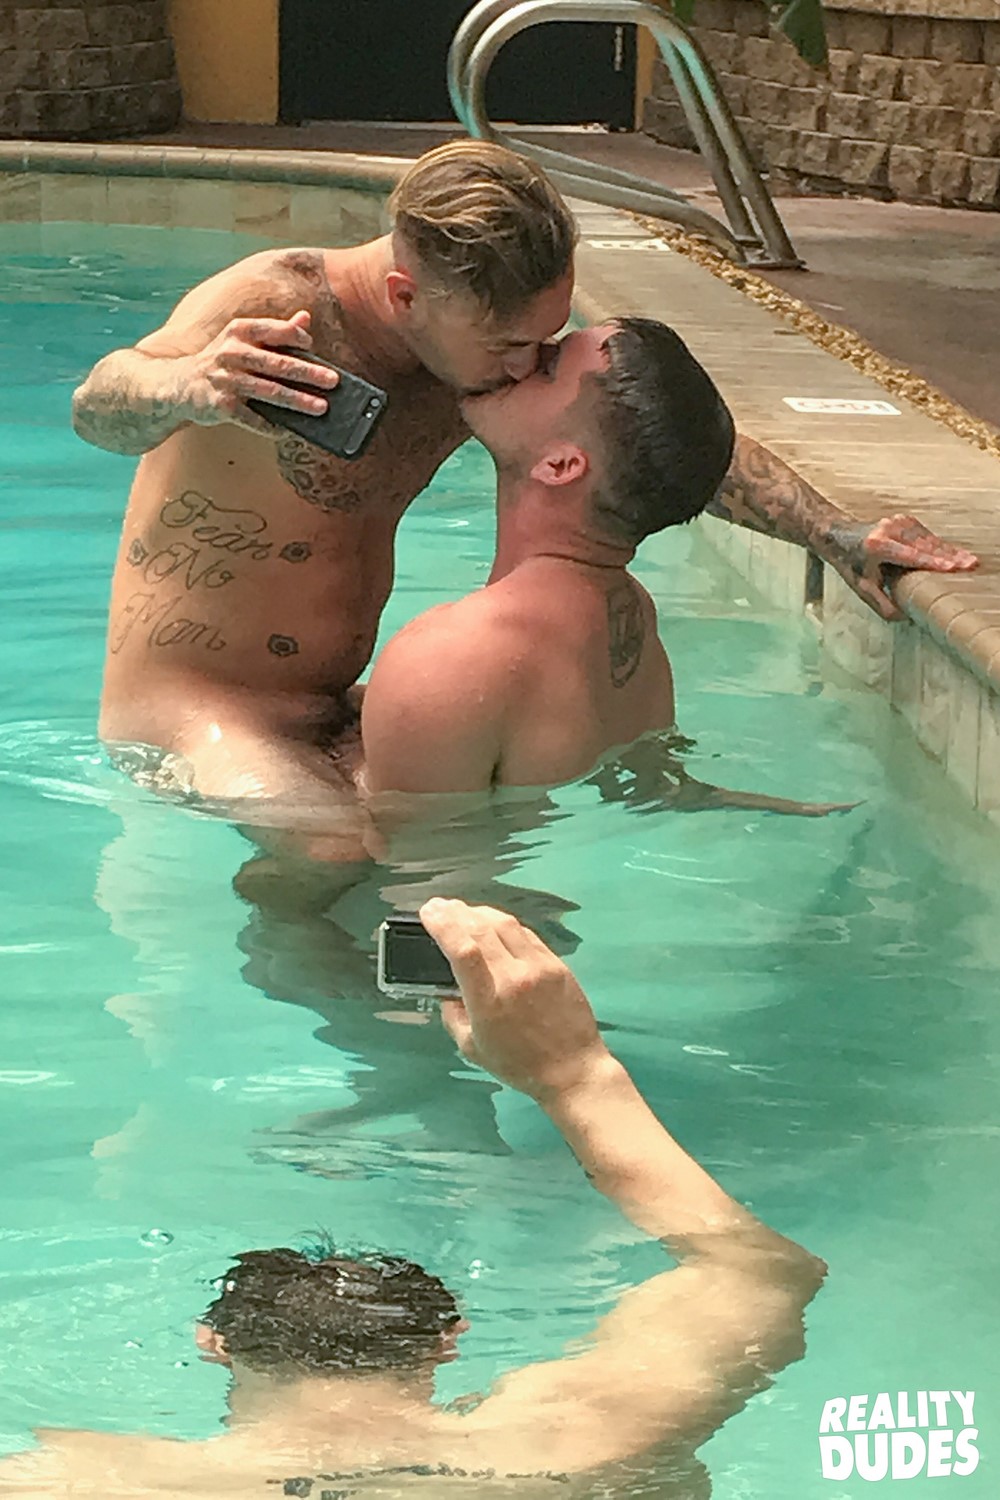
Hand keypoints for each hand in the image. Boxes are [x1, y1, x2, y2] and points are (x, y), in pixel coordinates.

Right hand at [179, 310, 339, 433]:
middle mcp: (232, 352)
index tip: (313, 346)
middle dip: (309, 373)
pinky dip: (273, 426)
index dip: (297, 338)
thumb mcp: (242, 339)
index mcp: (239, 330)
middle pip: (278, 364)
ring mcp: (226, 380)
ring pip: (270, 392)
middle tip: (333, 381)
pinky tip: (290, 430)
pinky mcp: (222, 405)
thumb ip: (275, 330)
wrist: (180, 385)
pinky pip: (254, 419)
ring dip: (299, 402)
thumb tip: (306, 318)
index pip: (275, 330)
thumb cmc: (221, 361)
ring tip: (321, 407)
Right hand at [420, 898, 608, 1099]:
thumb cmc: (518, 1064)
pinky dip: (503, 923)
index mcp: (490, 1002)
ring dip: (478, 912)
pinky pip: (525, 933)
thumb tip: (446, 986)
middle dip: (454, 912)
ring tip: (462, 911)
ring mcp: (539, 966)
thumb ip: (453, 1013)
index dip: (443, 925)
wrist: (572, 1069)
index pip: (464, 951)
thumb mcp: (471, 1047)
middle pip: (481, 929)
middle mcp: (515, 977)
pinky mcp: (556, 963)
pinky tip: (492, 923)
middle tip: (438, 906)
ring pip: (504, 924)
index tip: (428, 912)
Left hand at [832, 514, 978, 619]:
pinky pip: (927, 536)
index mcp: (876, 545)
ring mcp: (898, 522)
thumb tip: (906, 617)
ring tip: (969, 562)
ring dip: (950, 551)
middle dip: (949, 556)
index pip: (909, 555)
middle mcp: (888, 529)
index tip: (951, 568)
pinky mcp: (905, 521)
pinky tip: (956, 555)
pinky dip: (941, 547)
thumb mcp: (861, 589)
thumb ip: (882, 605)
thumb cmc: (851, 565)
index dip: (932, 562)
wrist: (839, 537)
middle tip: (971, 565)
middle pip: (924, 546)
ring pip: (929, 540)